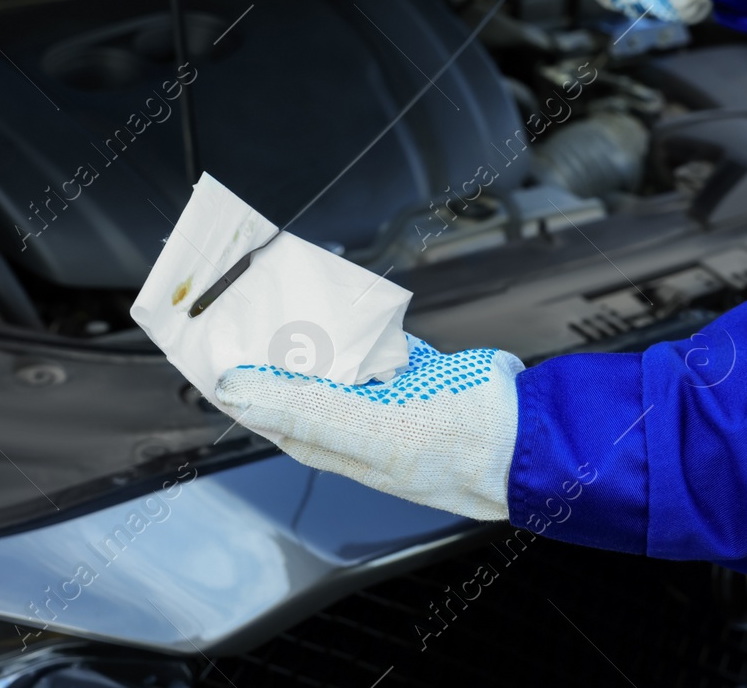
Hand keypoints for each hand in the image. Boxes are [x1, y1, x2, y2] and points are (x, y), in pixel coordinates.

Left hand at [217, 333, 521, 520]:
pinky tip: (363, 308)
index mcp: (342, 448)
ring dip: (326, 331)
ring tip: (299, 300)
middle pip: (308, 383)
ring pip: (347, 360)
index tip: (219, 352)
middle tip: (257, 310)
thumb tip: (236, 391)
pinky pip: (388, 345)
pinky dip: (373, 325)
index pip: (277, 416)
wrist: (528, 435)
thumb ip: (300, 408)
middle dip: (281, 350)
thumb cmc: (451, 447)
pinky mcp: (430, 374)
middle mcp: (365, 426)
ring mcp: (398, 399)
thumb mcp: (364, 429)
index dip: (246, 387)